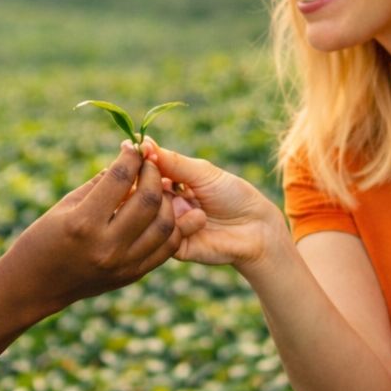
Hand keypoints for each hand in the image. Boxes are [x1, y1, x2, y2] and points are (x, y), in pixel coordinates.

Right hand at [5, 141, 181, 310]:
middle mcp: (107, 246)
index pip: (120, 179)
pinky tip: (161, 212)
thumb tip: (128, 161)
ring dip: (166, 200)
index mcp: (83, 223)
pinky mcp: (132, 276)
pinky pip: (166, 248)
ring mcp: (123, 265)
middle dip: (153, 174)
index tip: (133, 148)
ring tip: (158, 188)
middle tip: (149, 165)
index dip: (131, 157)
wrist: (35, 287)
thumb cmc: (42, 239)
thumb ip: (99, 184)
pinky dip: (169, 227)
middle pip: (148, 200)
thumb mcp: (65, 205)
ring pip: (164, 224)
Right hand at [141, 140, 283, 269]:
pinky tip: (201, 220)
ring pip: (148, 214)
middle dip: (150, 184)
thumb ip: (172, 161)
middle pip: (140, 193)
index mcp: (169, 183)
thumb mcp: (202, 173)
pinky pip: (164, 234)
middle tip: (169, 182)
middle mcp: (164, 205)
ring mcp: (168, 226)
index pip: (143, 173)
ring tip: (193, 203)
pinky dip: (182, 223)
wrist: (256, 228)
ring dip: (169, 204)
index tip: (134, 152)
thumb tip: (143, 143)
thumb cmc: (233, 195)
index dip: (138, 163)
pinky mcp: (174, 247)